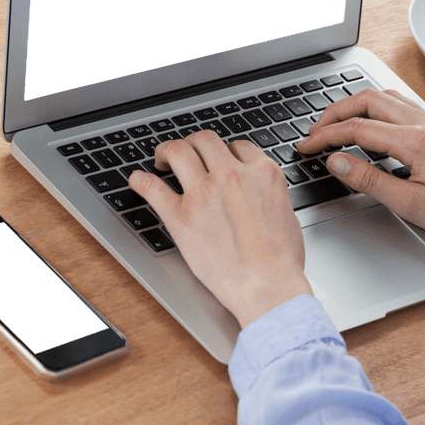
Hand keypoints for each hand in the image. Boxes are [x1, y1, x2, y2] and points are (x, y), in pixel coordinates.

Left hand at [129, 131, 312, 328]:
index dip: (225, 151)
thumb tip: (262, 196)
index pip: (238, 146)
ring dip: (166, 150)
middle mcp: (231, 175)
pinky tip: (137, 180)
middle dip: (193, 143)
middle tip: (186, 152)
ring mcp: (204, 193)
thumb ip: (270, 196)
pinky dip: (140, 180)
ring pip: (178, 151)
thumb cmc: (282, 260)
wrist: (267, 285)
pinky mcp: (181, 216)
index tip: (217, 159)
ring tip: (162, 158)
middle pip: (205, 140)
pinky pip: (152, 187)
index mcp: (261, 173)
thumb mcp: (288, 214)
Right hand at [296, 89, 424, 272]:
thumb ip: (370, 180)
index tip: (306, 147)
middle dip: (333, 113)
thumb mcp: (411, 204)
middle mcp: (422, 123)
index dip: (324, 137)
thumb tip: (337, 162)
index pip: (355, 128)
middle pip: (365, 100)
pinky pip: (399, 102)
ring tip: (334, 125)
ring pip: (382, 96)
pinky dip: (374, 107)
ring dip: (353, 106)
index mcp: (414, 141)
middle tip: (314, 132)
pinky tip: (368, 122)